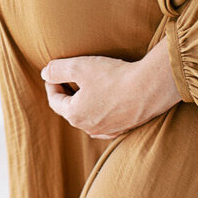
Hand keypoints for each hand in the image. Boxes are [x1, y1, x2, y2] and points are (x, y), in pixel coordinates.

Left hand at [43, 41, 182, 139]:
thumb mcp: (79, 67)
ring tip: (87, 88)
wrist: (152, 87)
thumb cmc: (114, 76)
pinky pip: (106, 123)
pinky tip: (104, 105)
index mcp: (74, 115)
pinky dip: (100, 112)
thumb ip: (56, 69)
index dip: (51, 85)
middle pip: (70, 110)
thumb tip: (45, 74)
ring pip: (88, 117)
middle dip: (67, 94)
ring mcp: (108, 130)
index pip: (54, 101)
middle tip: (69, 79)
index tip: (53, 74)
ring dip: (84, 103)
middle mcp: (89, 128)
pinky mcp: (125, 128)